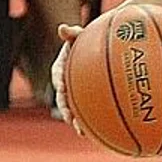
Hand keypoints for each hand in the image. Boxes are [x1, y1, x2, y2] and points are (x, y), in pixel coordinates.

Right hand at [51, 22, 91, 138]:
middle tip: (70, 120)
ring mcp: (76, 94)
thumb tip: (63, 28)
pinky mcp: (87, 100)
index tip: (62, 89)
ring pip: (75, 110)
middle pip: (64, 99)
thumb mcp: (79, 36)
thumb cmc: (87, 41)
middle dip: (66, 111)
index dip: (59, 82)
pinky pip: (90, 112)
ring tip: (82, 133)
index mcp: (61, 69)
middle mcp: (66, 84)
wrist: (95, 49)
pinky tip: (103, 133)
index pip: (58, 76)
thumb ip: (73, 33)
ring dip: (78, 123)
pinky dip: (94, 122)